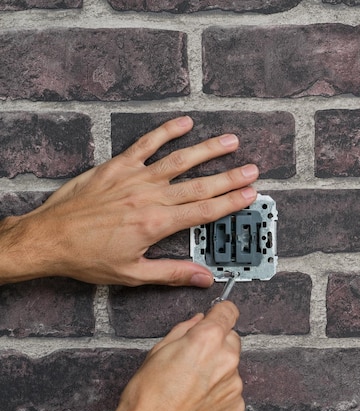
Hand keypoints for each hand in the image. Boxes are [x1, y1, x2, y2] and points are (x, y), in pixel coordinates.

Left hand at [0, 116, 258, 285]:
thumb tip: (203, 278)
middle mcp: (150, 197)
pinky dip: (166, 132)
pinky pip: (146, 144)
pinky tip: (184, 123)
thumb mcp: (131, 274)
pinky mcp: (118, 166)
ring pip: (179, 160)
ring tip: (230, 141)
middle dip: (230, 177)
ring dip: (208, 150)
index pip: (204, 211)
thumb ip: (171, 274)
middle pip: (200, 185)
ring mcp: (135, 178)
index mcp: (156, 224)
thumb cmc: (87, 258)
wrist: (48, 238)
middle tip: (252, 169)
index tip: (249, 194)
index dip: (230, 202)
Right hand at [114, 302, 243, 410]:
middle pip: (231, 339)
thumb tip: (197, 321)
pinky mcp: (236, 404)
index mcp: (208, 339)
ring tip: (193, 382)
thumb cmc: (148, 396)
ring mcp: (233, 384)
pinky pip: (231, 388)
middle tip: (194, 357)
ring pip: (231, 365)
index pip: (228, 311)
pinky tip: (199, 397)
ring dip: (218, 368)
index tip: (216, 315)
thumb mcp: (158, 351)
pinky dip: (219, 390)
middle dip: (217, 343)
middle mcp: (227, 358)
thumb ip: (184, 330)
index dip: (220, 312)